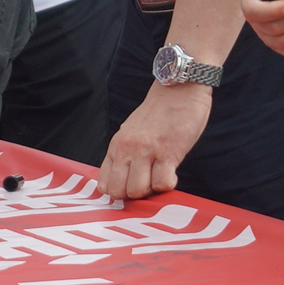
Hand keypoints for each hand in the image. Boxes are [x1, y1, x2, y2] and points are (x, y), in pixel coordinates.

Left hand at [100, 82, 210, 198]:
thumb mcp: (131, 131)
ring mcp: (146, 151)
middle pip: (119, 192)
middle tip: (149, 183)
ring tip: (161, 176)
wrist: (178, 89)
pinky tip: (172, 172)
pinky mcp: (168, 152)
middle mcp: (127, 149)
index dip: (120, 191)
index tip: (133, 186)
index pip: (104, 185)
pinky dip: (168, 184)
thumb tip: (125, 181)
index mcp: (117, 146)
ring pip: (138, 191)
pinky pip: (162, 183)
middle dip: (135, 195)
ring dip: (152, 190)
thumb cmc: (159, 113)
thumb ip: (125, 154)